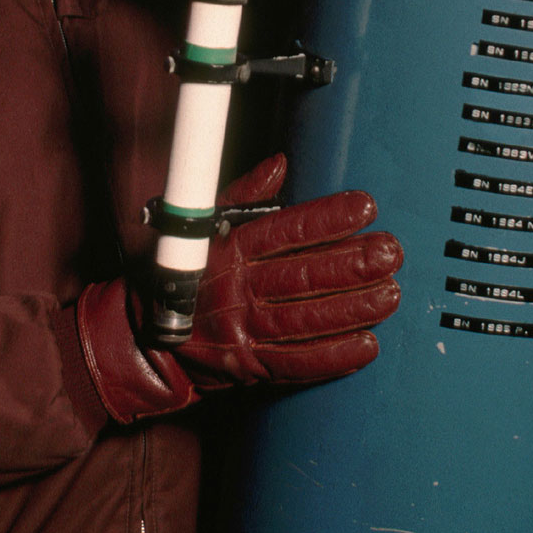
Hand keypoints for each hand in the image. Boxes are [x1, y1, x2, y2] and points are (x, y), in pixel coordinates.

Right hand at [72, 157, 402, 424]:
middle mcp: (237, 290)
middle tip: (390, 251)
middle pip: (302, 275)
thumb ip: (243, 195)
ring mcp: (244, 331)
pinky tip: (367, 344)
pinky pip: (297, 363)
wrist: (143, 339)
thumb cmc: (180, 275)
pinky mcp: (251, 366)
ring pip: (306, 319)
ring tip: (390, 293)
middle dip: (351, 263)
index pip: (284, 231)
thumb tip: (278, 165)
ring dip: (353, 308)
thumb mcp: (203, 226)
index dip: (326, 218)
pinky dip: (334, 357)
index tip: (363, 206)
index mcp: (228, 251)